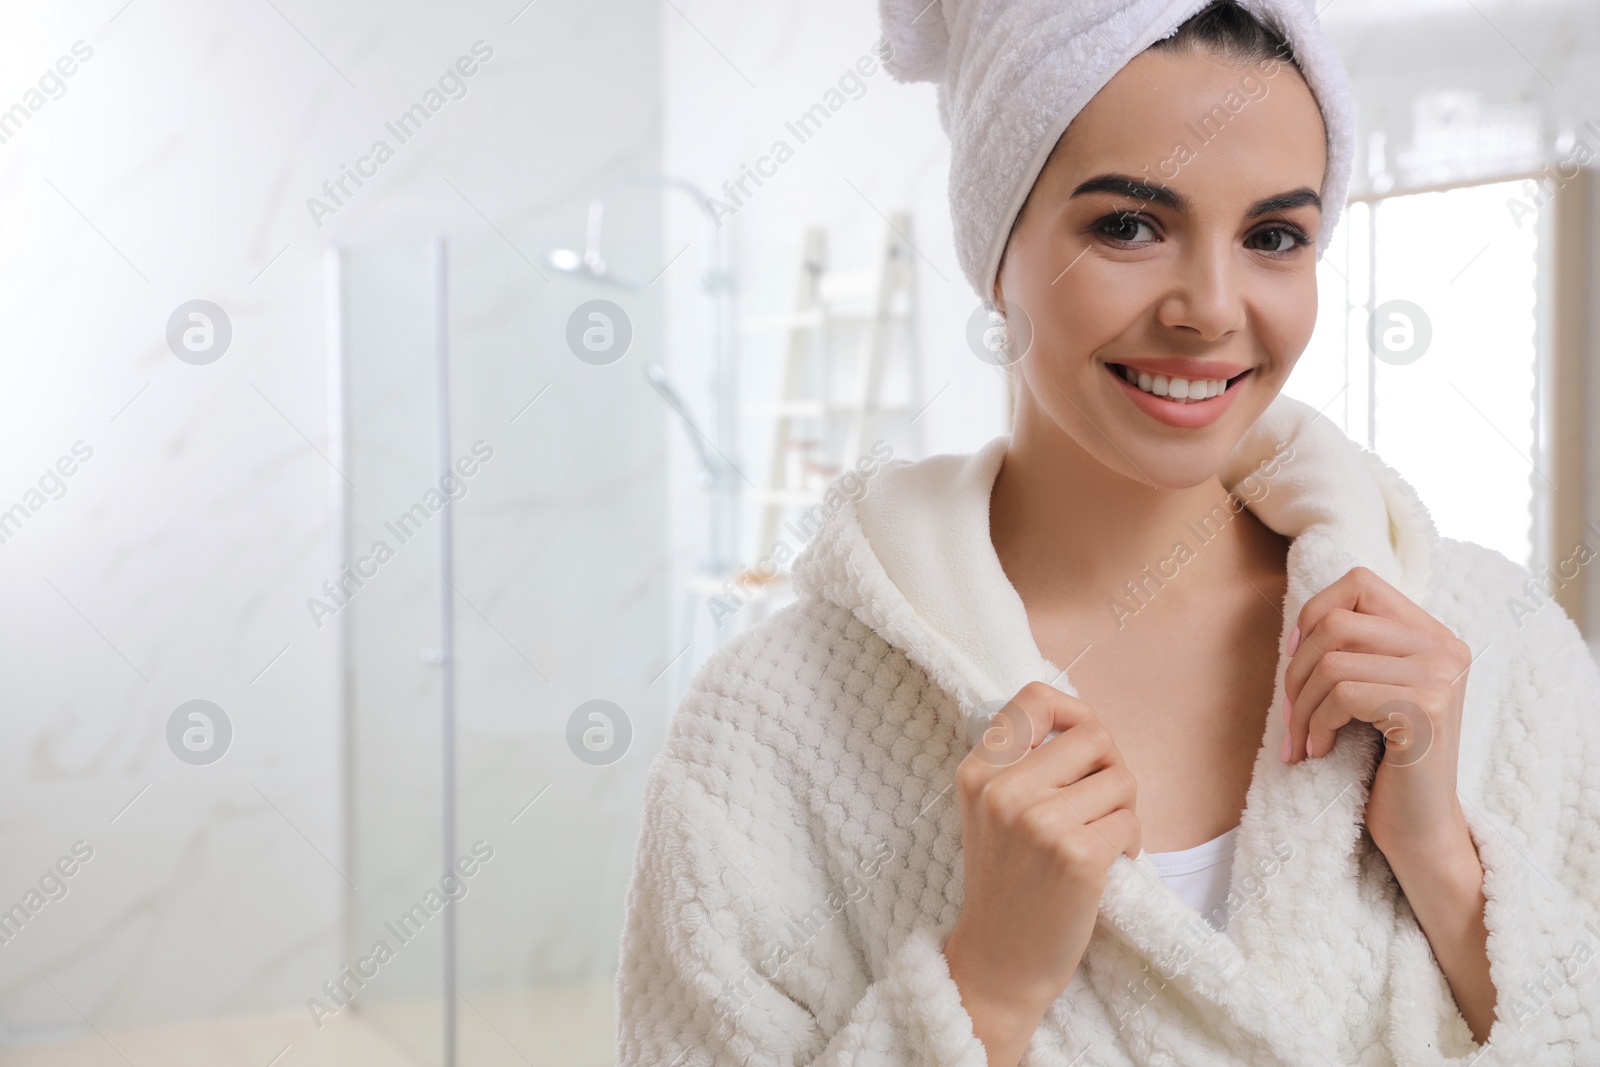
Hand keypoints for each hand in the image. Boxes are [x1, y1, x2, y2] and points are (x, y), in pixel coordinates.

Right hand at [944, 681, 1140, 1066]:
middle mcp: (1004, 790)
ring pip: (1121, 778)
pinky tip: (1107, 867)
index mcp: (978, 772)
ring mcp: (1039, 822)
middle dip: (1110, 767)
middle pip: (1093, 734)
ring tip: (1101, 840)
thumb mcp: (991, 812)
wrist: (1001, 962)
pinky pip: (1131, 821)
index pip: (1034, 698)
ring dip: (1124, 809)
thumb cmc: (1007, 884)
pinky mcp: (1077, 856)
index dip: (1074, 712)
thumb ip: (1023, 764)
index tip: (1083, 746)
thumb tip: (1085, 721)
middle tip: (1101, 804)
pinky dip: (1131, 843)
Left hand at [1281, 565, 1475, 856]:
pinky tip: (1320, 751)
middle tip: (1291, 716)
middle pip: (1335, 623)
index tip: (1295, 658)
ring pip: (1331, 662)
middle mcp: (1446, 647)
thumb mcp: (1369, 692)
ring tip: (1302, 738)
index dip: (1313, 614)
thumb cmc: (1383, 761)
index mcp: (1433, 635)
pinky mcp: (1427, 710)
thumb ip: (1352, 651)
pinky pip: (1342, 696)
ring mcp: (1441, 676)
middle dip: (1295, 671)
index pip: (1359, 583)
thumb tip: (1296, 624)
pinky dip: (1316, 725)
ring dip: (1301, 706)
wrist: (1420, 828)